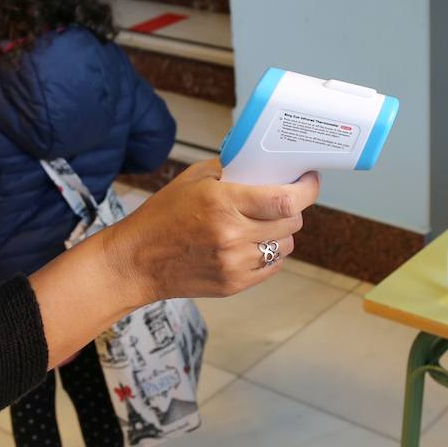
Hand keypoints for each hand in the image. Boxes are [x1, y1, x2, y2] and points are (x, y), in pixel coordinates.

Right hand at [100, 159, 320, 307]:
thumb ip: (231, 168)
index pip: (285, 200)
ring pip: (286, 245)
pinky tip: (252, 243)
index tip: (309, 180)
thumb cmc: (163, 216)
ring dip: (281, 232)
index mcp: (223, 202)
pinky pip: (273, 266)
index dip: (306, 190)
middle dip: (292, 208)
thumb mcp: (194, 178)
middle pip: (291, 222)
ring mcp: (235, 263)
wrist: (138, 260)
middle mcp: (232, 235)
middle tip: (281, 200)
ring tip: (262, 223)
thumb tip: (264, 162)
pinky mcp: (235, 283)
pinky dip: (270, 253)